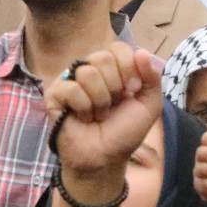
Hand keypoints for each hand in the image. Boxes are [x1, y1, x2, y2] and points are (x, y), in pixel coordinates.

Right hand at [45, 42, 161, 180]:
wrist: (105, 158)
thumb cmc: (124, 133)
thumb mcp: (149, 106)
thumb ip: (152, 78)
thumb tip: (142, 52)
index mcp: (112, 68)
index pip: (119, 49)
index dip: (129, 69)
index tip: (132, 90)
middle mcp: (90, 70)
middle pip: (103, 57)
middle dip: (115, 87)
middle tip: (113, 105)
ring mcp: (71, 80)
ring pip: (87, 73)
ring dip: (100, 101)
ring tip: (98, 115)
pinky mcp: (55, 94)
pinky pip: (72, 88)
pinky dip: (84, 108)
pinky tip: (83, 118)